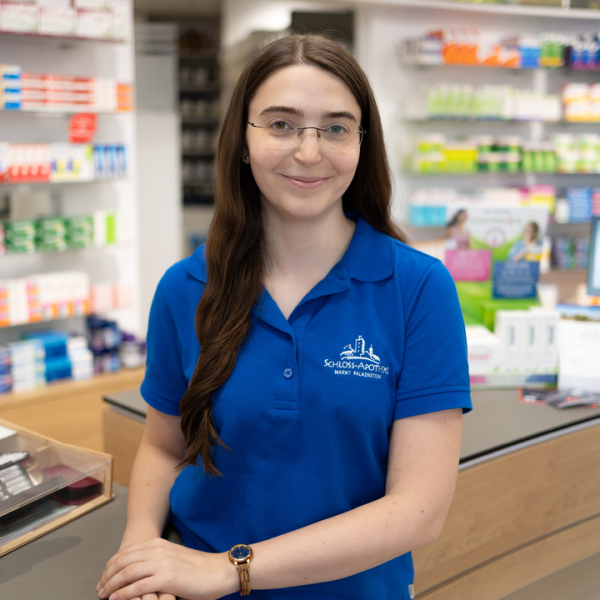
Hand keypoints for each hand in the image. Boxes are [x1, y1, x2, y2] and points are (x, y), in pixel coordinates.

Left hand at [96, 538, 236, 599]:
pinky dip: (124, 593)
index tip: (104, 577)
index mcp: (158, 544)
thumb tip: (136, 574)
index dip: (111, 565)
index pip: (126, 552)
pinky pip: (138, 586)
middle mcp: (158, 550)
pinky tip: (116, 598)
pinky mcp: (168, 578)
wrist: (218, 571)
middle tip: (100, 587)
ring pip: (127, 573)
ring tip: (104, 594)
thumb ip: (156, 562)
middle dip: (108, 575)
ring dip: (112, 585)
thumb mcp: (173, 558)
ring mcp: (162, 563)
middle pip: (123, 561)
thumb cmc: (198, 569)